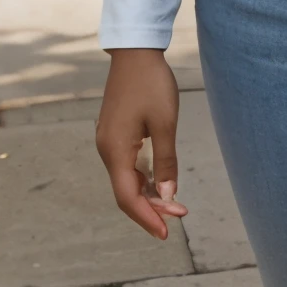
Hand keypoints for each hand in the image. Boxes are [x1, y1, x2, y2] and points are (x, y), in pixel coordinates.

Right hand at [96, 48, 188, 239]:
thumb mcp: (165, 123)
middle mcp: (107, 150)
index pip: (127, 197)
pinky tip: (161, 182)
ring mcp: (109, 141)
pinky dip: (144, 178)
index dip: (146, 218)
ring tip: (176, 204)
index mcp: (115, 150)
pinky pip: (128, 165)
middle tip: (180, 216)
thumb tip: (169, 194)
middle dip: (151, 208)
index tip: (166, 233)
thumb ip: (166, 161)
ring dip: (149, 194)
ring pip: (127, 179)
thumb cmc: (151, 84)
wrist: (135, 53)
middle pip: (126, 192)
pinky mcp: (115, 133)